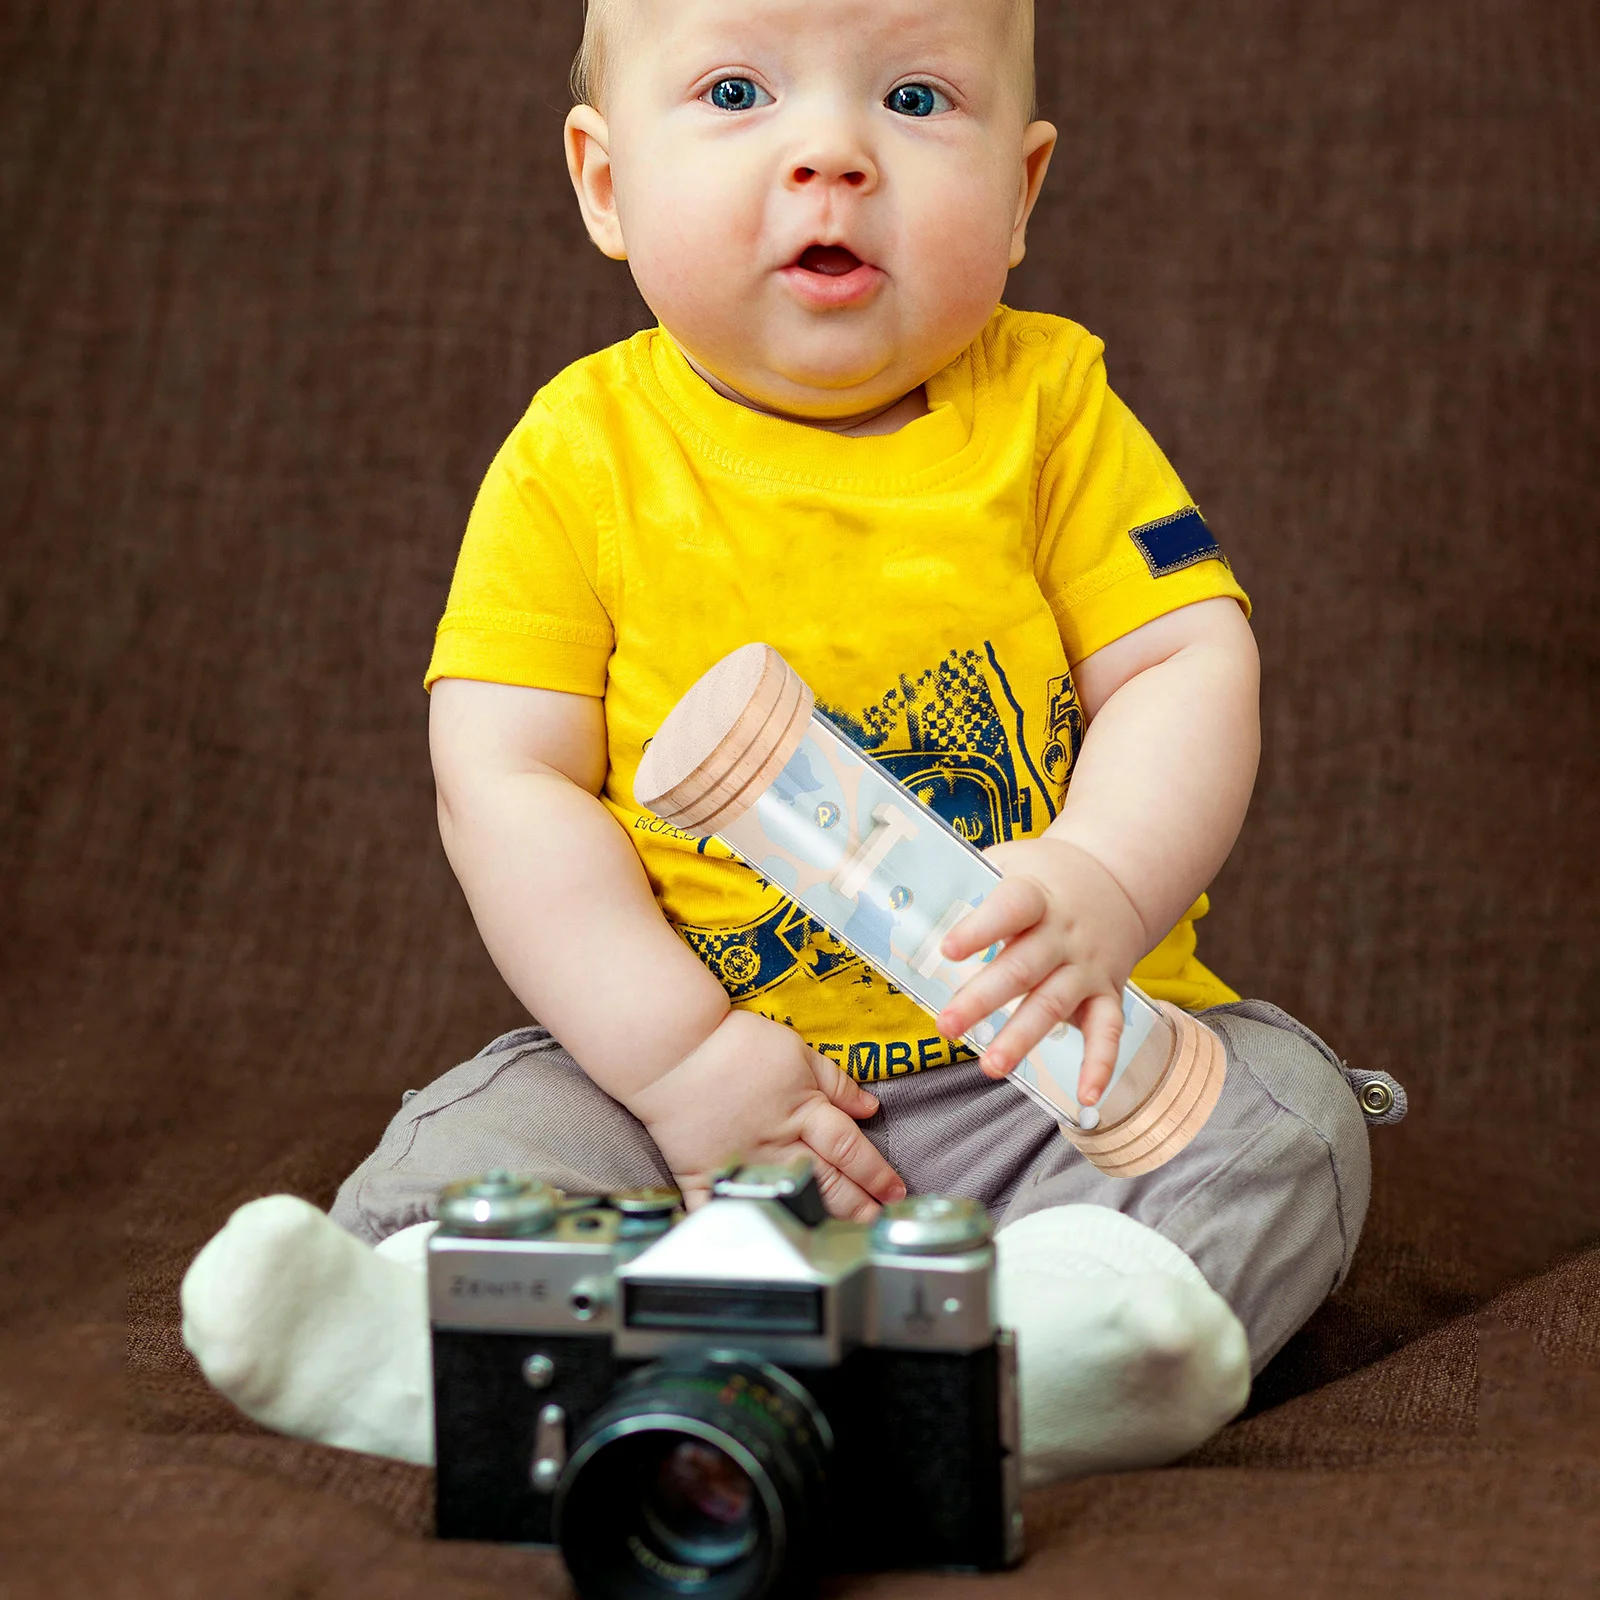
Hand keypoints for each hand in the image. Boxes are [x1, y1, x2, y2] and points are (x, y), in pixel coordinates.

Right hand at [623, 1010, 907, 1219]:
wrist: (674, 1050)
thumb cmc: (734, 1045)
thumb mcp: (797, 1052)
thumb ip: (836, 1083)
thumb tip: (870, 1108)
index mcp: (803, 1111)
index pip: (852, 1149)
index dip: (877, 1173)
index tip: (895, 1191)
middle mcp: (778, 1143)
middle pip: (830, 1182)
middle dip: (860, 1207)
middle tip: (879, 1224)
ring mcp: (744, 1163)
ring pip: (790, 1201)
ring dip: (820, 1220)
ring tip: (841, 1236)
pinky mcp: (707, 1175)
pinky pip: (725, 1211)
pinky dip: (738, 1230)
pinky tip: (757, 1246)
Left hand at [934, 837, 1147, 1107]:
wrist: (1118, 879)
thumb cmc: (1044, 877)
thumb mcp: (1010, 862)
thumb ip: (969, 883)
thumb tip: (906, 903)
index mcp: (1036, 896)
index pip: (1011, 907)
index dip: (980, 929)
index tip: (948, 950)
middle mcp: (1063, 935)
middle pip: (1022, 968)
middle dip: (982, 1000)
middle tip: (945, 1027)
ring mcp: (1087, 967)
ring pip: (1053, 1004)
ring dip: (1022, 1039)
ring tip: (991, 1066)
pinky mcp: (1107, 993)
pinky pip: (1107, 1031)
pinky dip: (1100, 1064)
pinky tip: (1085, 1096)